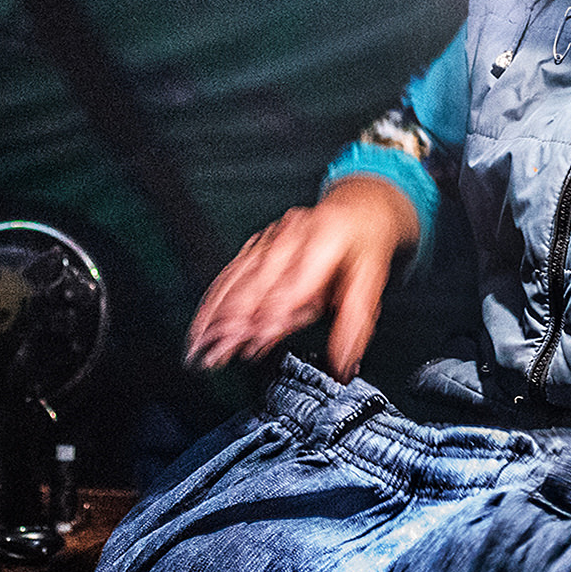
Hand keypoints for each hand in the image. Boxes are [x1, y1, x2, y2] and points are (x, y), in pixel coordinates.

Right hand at [184, 175, 420, 380]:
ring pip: (236, 279)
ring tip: (198, 346)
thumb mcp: (372, 283)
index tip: (254, 340)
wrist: (356, 207)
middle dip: (231, 322)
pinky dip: (213, 301)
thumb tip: (344, 363)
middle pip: (256, 283)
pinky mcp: (257, 245)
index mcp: (325, 239)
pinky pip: (230, 273)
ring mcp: (271, 238)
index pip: (294, 283)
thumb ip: (354, 324)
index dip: (272, 314)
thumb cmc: (362, 243)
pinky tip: (201, 323)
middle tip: (213, 353)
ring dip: (213, 315)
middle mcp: (292, 235)